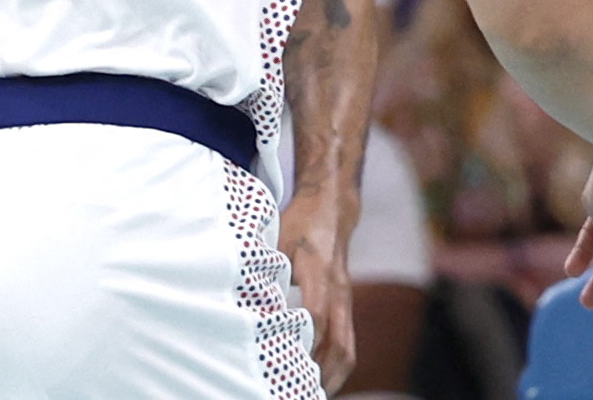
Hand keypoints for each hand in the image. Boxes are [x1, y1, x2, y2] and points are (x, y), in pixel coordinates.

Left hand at [278, 187, 356, 390]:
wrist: (333, 210)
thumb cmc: (299, 224)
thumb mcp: (278, 239)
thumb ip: (267, 270)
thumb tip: (245, 302)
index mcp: (318, 271)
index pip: (316, 314)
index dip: (304, 339)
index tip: (289, 362)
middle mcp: (338, 290)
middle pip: (338, 342)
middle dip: (321, 374)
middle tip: (301, 392)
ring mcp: (345, 301)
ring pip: (347, 349)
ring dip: (332, 377)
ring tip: (311, 394)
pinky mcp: (346, 306)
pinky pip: (348, 344)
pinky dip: (336, 367)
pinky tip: (320, 381)